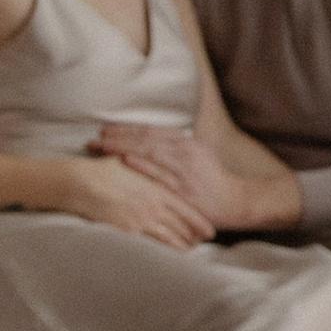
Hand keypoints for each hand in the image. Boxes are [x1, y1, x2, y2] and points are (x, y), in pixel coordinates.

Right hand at [61, 154, 215, 247]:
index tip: (210, 230)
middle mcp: (152, 206)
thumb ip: (146, 170)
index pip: (185, 209)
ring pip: (168, 237)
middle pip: (180, 225)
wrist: (82, 182)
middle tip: (204, 245)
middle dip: (193, 236)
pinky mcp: (126, 231)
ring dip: (180, 246)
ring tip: (190, 252)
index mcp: (156, 189)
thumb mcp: (130, 164)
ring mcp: (140, 220)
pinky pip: (149, 245)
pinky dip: (160, 251)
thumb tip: (155, 169)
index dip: (199, 221)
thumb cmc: (103, 170)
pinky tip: (166, 258)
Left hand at [93, 123, 288, 232]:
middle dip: (118, 137)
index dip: (127, 129)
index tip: (106, 129)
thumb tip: (152, 143)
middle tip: (95, 138)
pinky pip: (159, 175)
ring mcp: (183, 170)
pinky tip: (125, 161)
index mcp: (186, 143)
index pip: (151, 131)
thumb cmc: (214, 181)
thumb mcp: (198, 156)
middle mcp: (184, 152)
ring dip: (122, 148)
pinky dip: (142, 166)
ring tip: (101, 147)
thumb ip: (176, 149)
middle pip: (145, 140)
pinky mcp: (183, 188)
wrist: (236, 201)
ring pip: (148, 153)